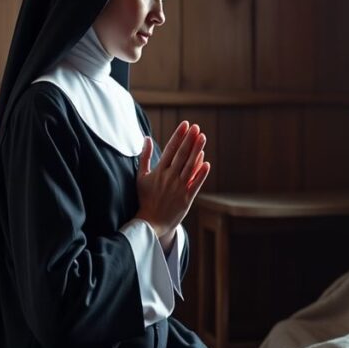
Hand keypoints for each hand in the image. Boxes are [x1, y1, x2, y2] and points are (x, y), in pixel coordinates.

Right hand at [135, 121, 210, 250]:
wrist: (150, 222)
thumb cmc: (145, 198)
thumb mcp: (141, 177)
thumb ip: (144, 157)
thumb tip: (147, 138)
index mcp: (158, 172)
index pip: (170, 150)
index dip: (178, 136)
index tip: (185, 125)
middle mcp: (169, 178)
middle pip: (181, 156)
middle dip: (189, 140)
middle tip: (196, 127)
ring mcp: (178, 188)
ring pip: (189, 167)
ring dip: (197, 152)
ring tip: (203, 138)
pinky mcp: (186, 199)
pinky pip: (195, 184)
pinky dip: (201, 174)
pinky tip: (207, 163)